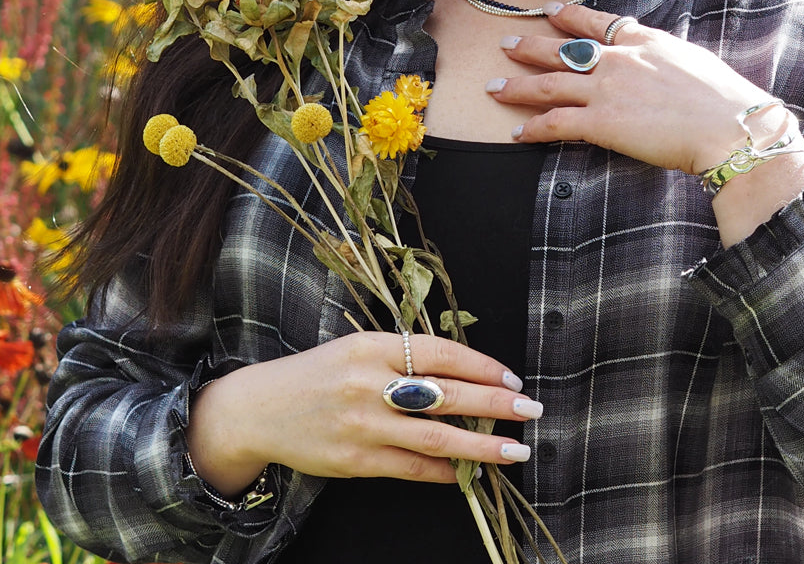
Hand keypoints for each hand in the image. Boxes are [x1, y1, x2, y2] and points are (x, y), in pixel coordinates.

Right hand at [187, 331, 540, 494]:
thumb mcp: (356, 348)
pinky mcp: (354, 460)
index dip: (481, 365)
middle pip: (446, 394)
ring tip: (516, 450)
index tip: (512, 378)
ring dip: (481, 446)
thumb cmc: (318, 373)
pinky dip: (445, 471)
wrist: (259, 409)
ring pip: (435, 438)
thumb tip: (464, 373)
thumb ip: (403, 356)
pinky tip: (470, 472)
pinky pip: (411, 468)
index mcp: (371, 346)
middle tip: (530, 410)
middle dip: (495, 403)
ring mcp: (362, 425)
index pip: (440, 352)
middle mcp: (368, 383)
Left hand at [487, 2, 779, 174]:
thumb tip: (663, 69)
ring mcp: (607, 89)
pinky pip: (556, 123)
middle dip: (531, 47)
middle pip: (564, 49)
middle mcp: (620, 60)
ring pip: (549, 84)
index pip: (599, 23)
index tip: (550, 9)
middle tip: (505, 43)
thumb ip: (668, 63)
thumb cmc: (727, 103)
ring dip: (517, 86)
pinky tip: (517, 133)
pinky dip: (533, 128)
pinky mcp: (601, 122)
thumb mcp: (696, 66)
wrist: (731, 128)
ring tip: (493, 87)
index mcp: (646, 42)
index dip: (570, 16)